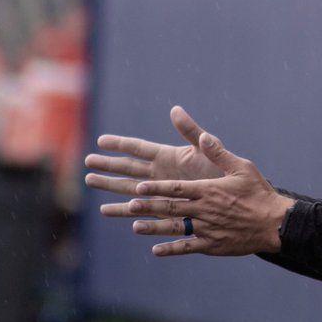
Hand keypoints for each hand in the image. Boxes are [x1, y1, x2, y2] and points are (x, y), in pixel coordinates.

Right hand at [84, 106, 222, 199]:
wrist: (235, 200)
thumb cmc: (224, 172)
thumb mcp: (207, 149)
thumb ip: (191, 132)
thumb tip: (175, 110)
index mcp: (169, 156)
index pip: (139, 148)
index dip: (120, 144)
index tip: (101, 141)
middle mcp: (160, 173)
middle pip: (128, 168)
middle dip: (107, 165)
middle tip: (87, 162)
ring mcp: (160, 191)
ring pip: (128, 188)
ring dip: (109, 186)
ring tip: (89, 181)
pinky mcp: (164, 209)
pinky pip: (139, 210)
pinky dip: (123, 211)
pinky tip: (106, 211)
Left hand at [93, 124, 293, 257]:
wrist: (275, 223)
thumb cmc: (259, 193)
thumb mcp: (241, 167)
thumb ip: (218, 153)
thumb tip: (204, 136)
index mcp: (209, 190)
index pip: (177, 188)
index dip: (156, 187)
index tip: (139, 186)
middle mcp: (204, 210)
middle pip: (171, 208)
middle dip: (148, 206)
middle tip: (129, 205)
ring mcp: (207, 229)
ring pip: (175, 228)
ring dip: (154, 228)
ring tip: (135, 226)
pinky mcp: (212, 245)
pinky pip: (188, 248)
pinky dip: (171, 249)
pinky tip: (156, 249)